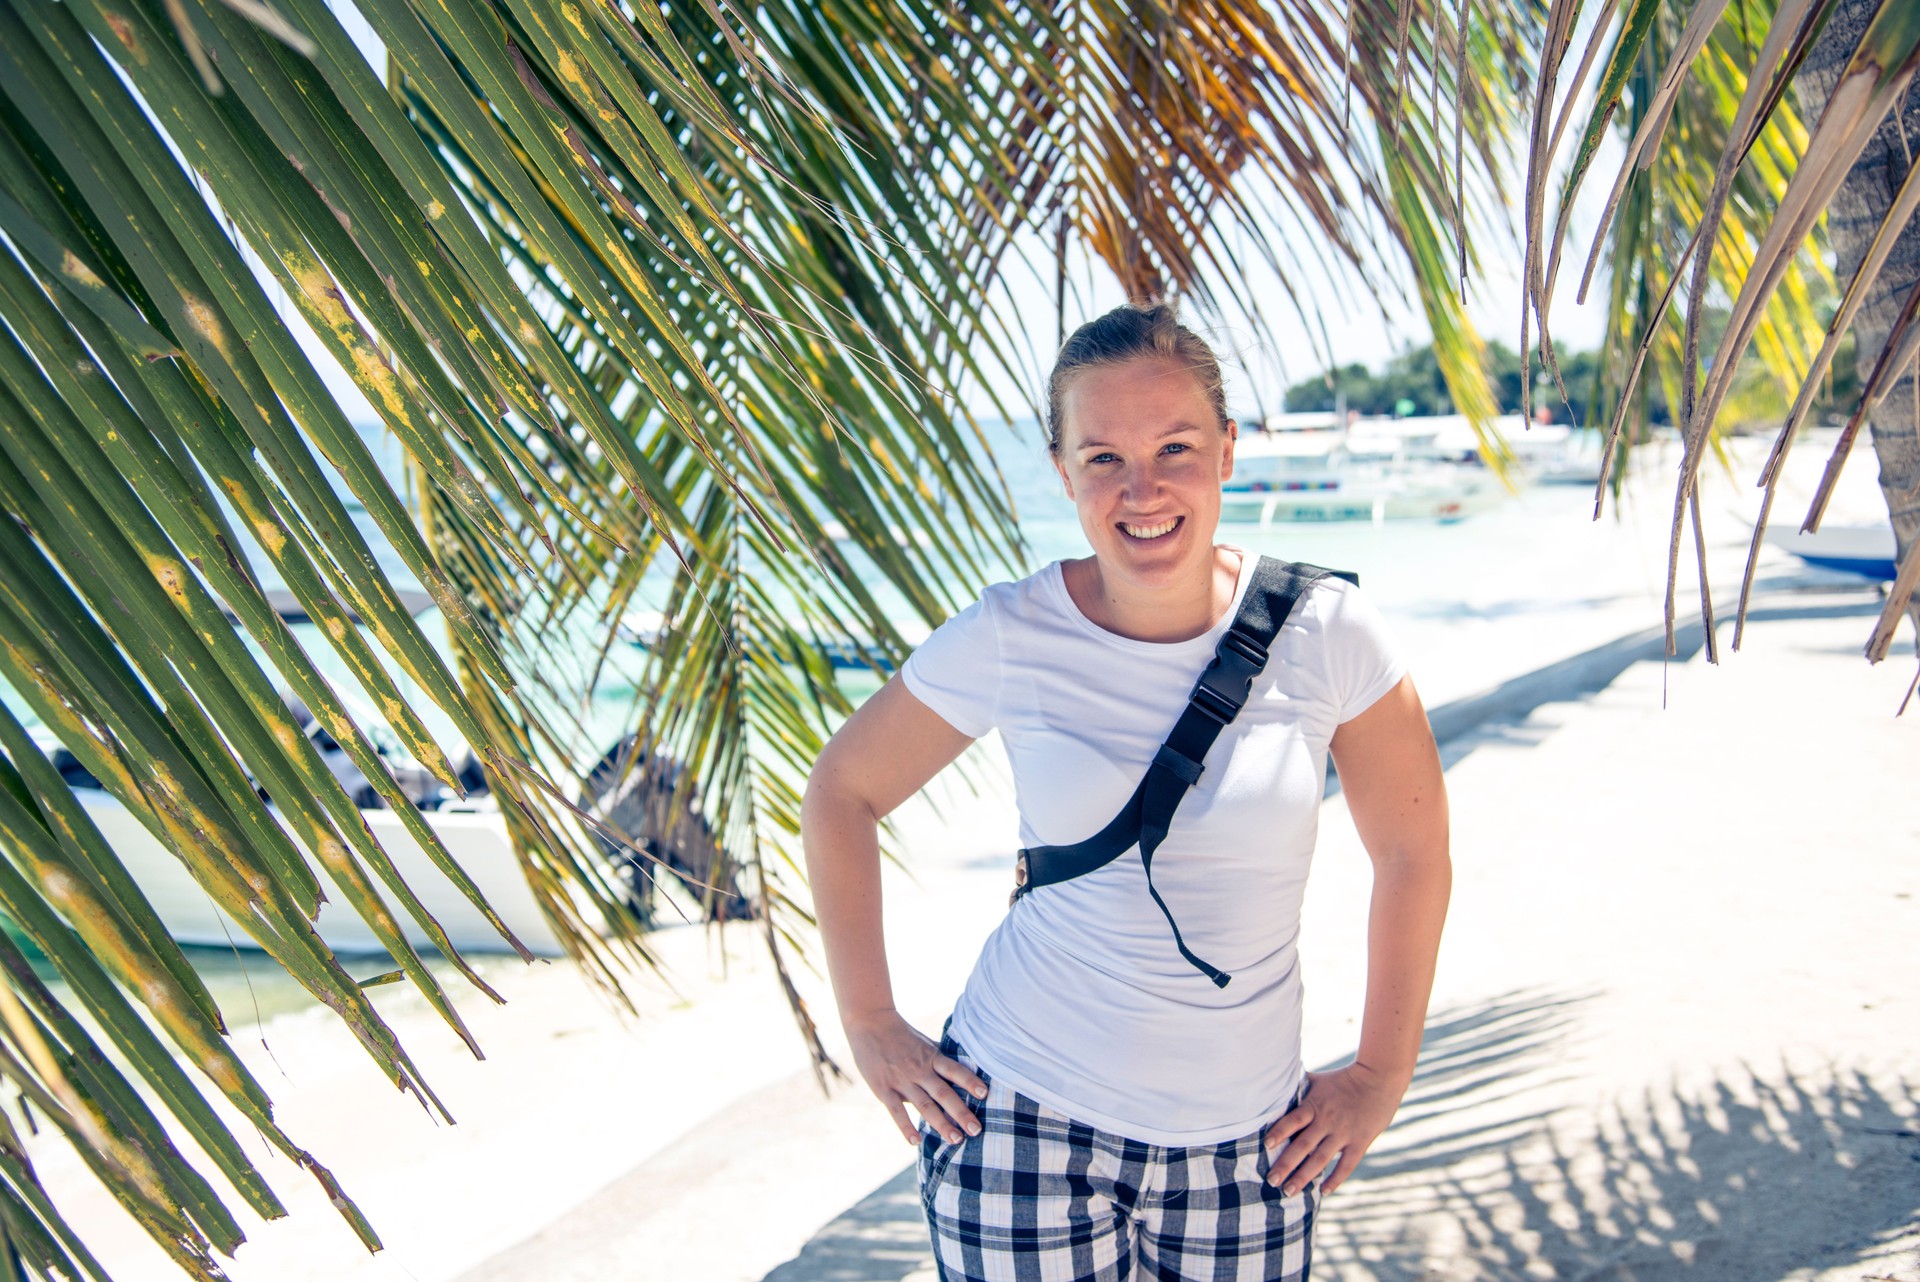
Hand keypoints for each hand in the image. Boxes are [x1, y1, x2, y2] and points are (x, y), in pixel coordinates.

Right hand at [845, 1010, 987, 1145]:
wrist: (869, 1022)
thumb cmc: (900, 1033)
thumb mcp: (924, 1042)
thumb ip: (940, 1057)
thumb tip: (964, 1066)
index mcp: (931, 1056)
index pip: (954, 1070)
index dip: (969, 1081)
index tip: (984, 1094)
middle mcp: (919, 1069)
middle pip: (943, 1093)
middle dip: (961, 1113)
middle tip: (976, 1130)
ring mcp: (901, 1080)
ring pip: (924, 1106)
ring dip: (941, 1124)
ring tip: (956, 1139)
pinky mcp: (883, 1089)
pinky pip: (896, 1111)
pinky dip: (906, 1127)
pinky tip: (916, 1142)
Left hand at [1261, 1061, 1409, 1195]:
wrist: (1378, 1078)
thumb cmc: (1343, 1079)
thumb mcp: (1318, 1080)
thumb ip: (1298, 1085)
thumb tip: (1276, 1082)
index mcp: (1315, 1105)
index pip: (1293, 1120)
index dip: (1280, 1132)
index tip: (1266, 1146)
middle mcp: (1327, 1121)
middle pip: (1303, 1145)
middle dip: (1286, 1164)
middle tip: (1272, 1181)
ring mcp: (1344, 1133)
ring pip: (1321, 1159)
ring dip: (1304, 1177)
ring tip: (1289, 1192)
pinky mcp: (1360, 1142)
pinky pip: (1346, 1165)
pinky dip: (1335, 1179)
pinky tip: (1323, 1192)